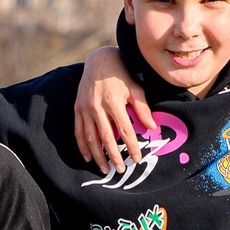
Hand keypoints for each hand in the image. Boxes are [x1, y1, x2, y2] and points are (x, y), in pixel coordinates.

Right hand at [71, 44, 149, 173]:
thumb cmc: (121, 73)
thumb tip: (152, 127)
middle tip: (120, 170)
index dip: (131, 146)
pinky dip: (82, 146)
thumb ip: (142, 108)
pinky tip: (88, 157)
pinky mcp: (77, 108)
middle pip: (106, 138)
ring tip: (104, 169)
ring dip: (97, 156)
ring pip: (90, 138)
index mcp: (113, 101)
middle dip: (113, 156)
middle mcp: (97, 106)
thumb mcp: (135, 87)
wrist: (99, 59)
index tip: (136, 159)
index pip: (125, 130)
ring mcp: (85, 108)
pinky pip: (78, 131)